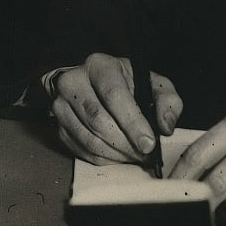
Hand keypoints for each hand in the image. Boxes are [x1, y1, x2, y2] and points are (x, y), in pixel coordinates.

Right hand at [51, 52, 182, 164]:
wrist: (93, 83)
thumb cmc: (128, 83)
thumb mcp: (152, 82)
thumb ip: (167, 101)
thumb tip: (166, 127)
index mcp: (100, 66)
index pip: (114, 95)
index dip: (132, 122)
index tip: (148, 143)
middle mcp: (74, 83)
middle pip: (98, 120)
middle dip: (125, 143)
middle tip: (144, 154)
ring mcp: (61, 106)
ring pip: (88, 139)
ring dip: (115, 154)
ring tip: (135, 156)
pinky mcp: (58, 127)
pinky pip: (80, 150)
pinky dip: (103, 159)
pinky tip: (119, 156)